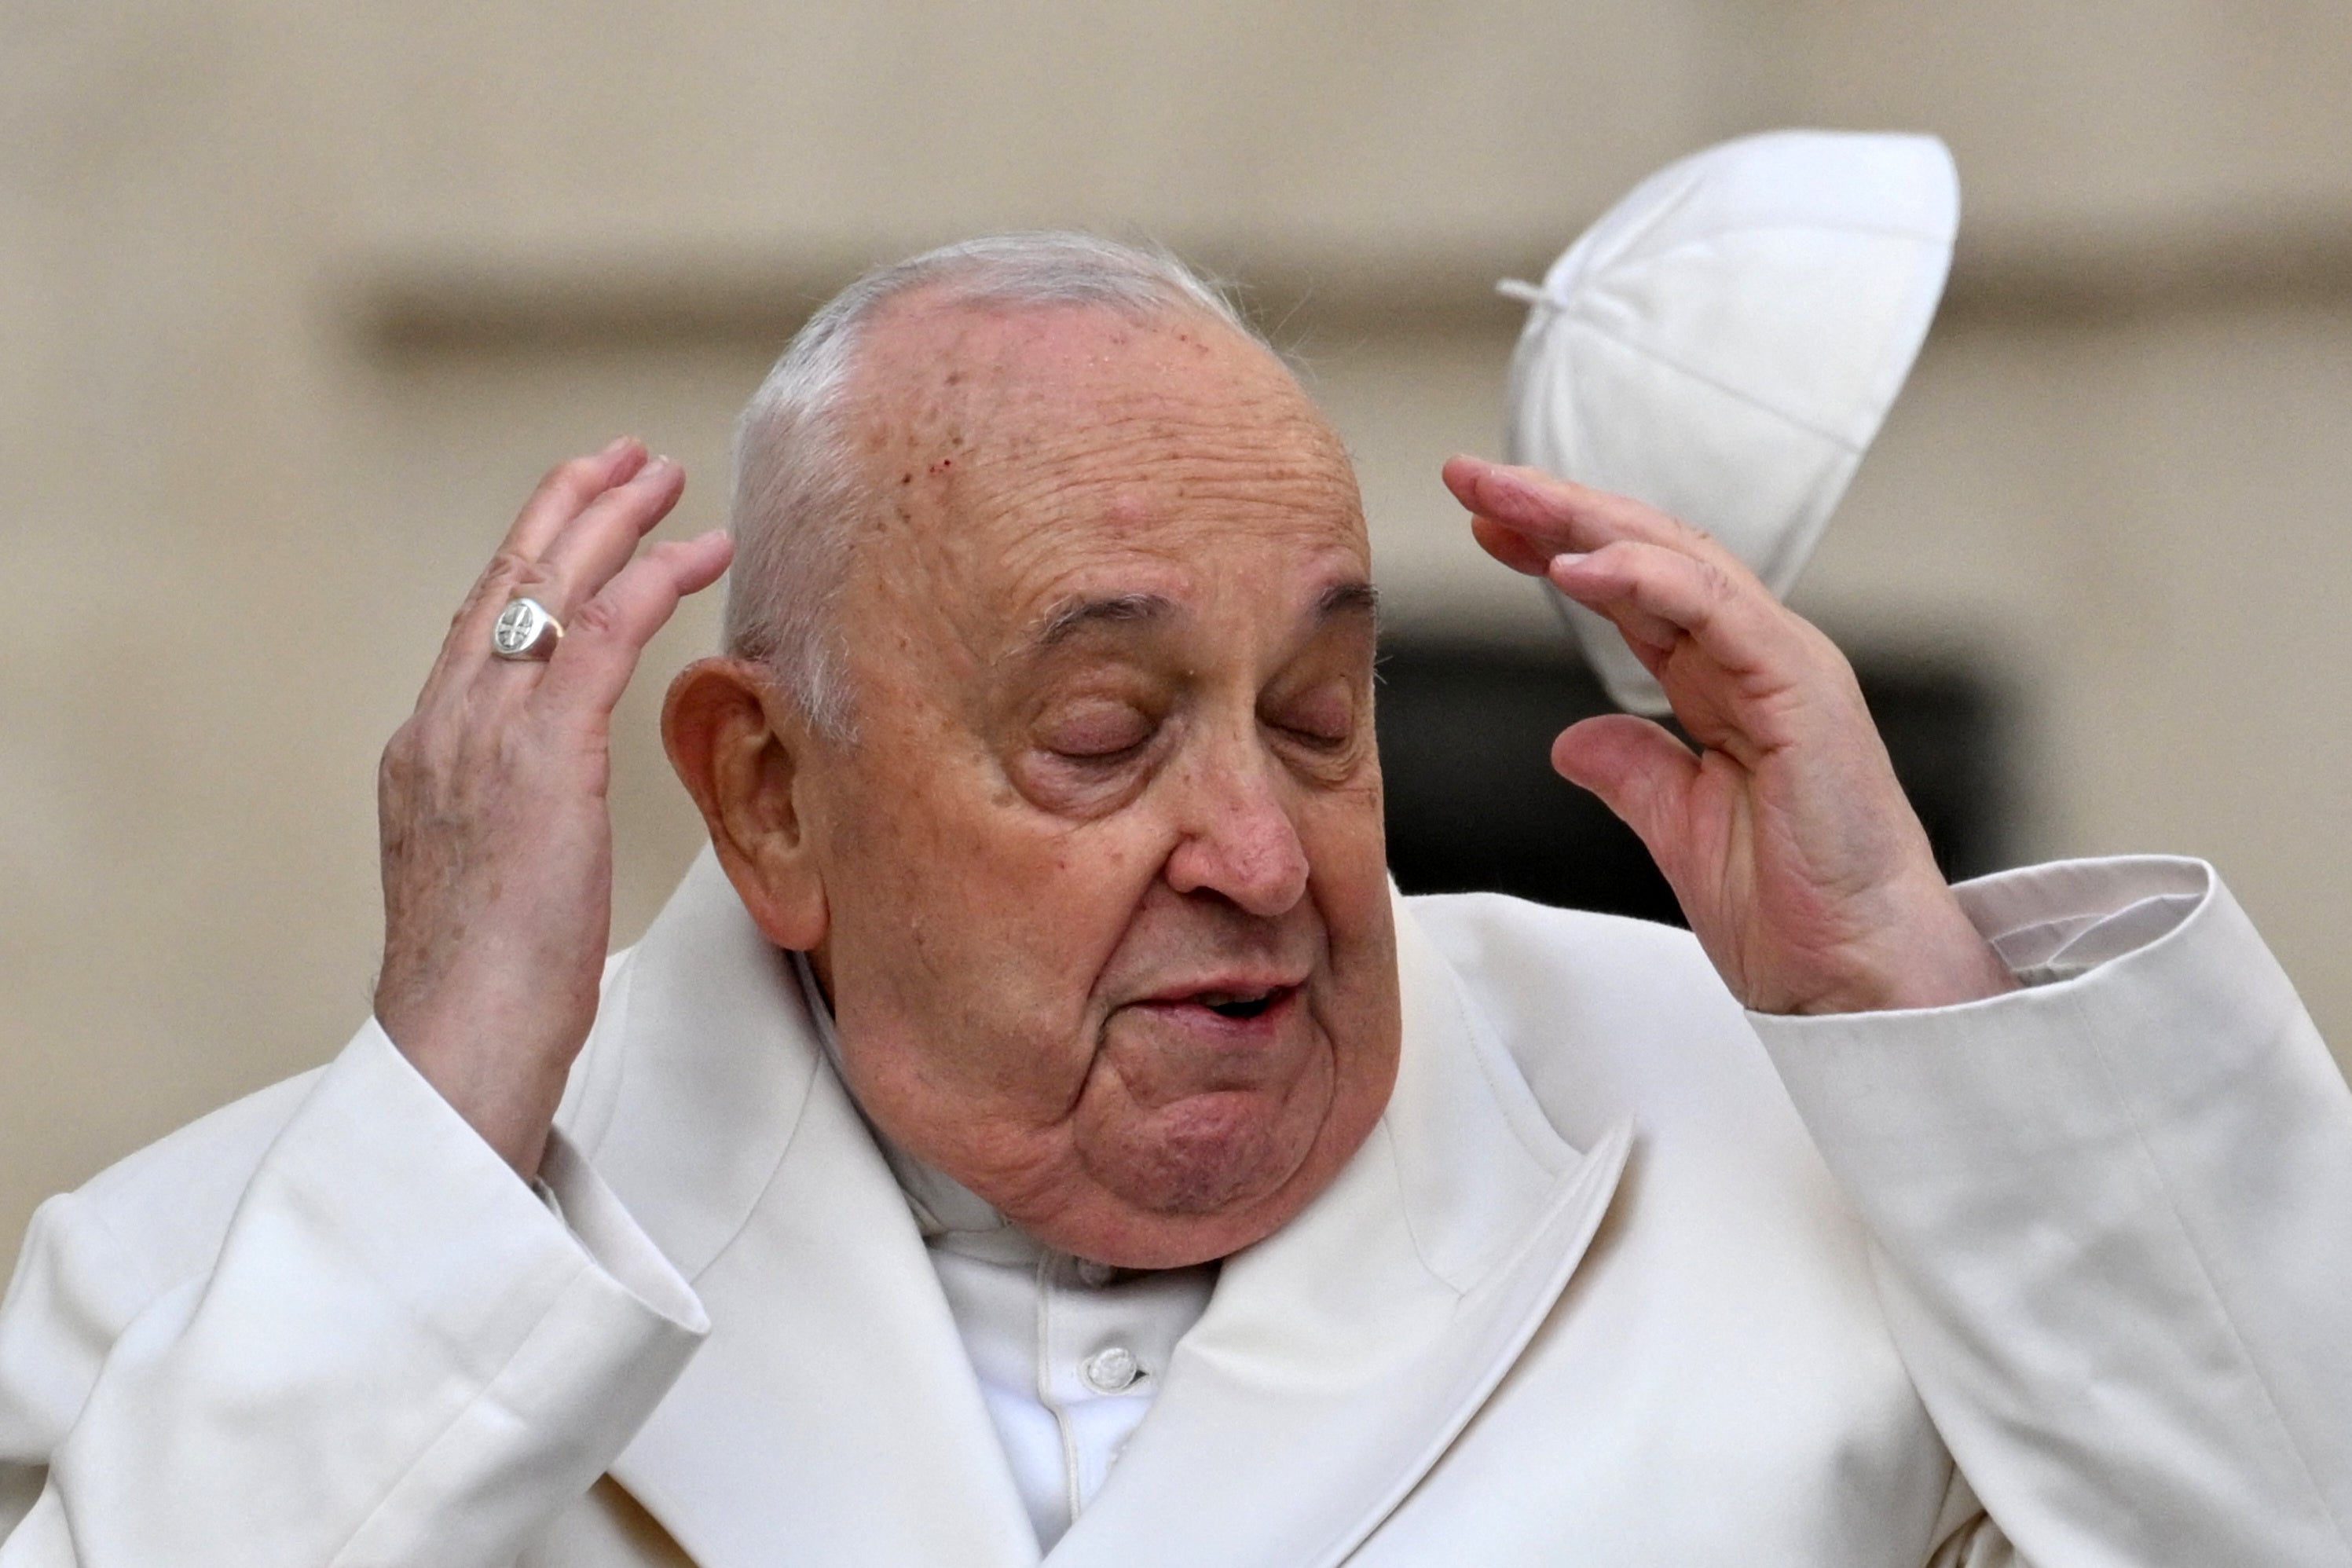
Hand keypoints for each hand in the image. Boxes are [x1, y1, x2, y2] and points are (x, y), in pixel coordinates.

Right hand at [373, 439, 732, 1174]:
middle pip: (509, 582)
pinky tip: (697, 550)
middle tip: (622, 460)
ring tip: (665, 476)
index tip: (571, 515)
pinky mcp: (542, 756)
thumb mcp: (493, 881)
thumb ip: (518, 824)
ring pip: (552, 588)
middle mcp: (444, 724)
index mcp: (426, 752)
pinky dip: (650, 579)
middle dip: (568, 509)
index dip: (529, 558)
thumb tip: (554, 821)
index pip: (481, 627)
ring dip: (614, 521)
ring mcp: (485, 734)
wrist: (457, 1045)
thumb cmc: (485, 994)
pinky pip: (602, 634)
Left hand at [1442, 455, 2014, 1015]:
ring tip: (1504, 498)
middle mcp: (1758, 658)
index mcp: (1729, 686)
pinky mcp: (1802, 688)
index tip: (1484, 525)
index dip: (1558, 548)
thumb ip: (1632, 771)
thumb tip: (1573, 740)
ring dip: (1583, 521)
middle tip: (1475, 476)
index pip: (1633, 589)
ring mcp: (1785, 664)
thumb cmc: (1796, 912)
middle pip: (1648, 553)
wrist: (1860, 978)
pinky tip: (1574, 565)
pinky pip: (1714, 609)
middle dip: (1556, 509)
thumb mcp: (1678, 829)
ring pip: (1676, 559)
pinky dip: (1642, 577)